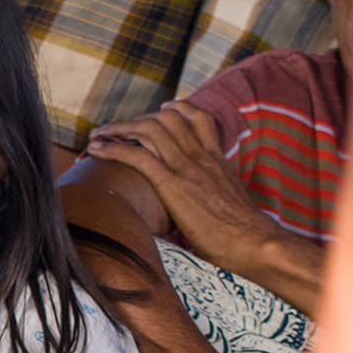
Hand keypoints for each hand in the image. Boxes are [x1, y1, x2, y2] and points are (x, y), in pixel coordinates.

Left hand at [86, 102, 284, 274]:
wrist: (255, 242)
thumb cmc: (244, 235)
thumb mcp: (231, 205)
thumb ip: (216, 197)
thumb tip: (205, 211)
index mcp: (217, 159)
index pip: (197, 118)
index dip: (176, 110)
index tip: (160, 112)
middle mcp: (201, 156)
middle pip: (165, 118)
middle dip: (136, 119)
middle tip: (116, 128)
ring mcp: (187, 167)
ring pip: (148, 130)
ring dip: (118, 129)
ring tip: (98, 135)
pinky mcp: (173, 184)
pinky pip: (138, 156)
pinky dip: (113, 148)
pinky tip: (96, 149)